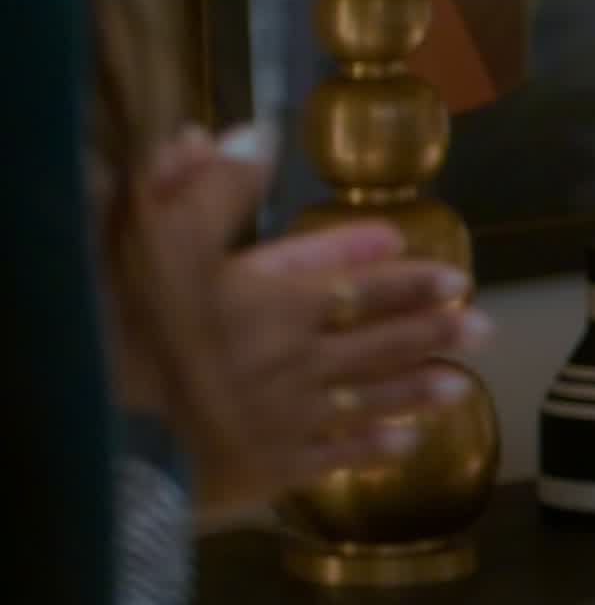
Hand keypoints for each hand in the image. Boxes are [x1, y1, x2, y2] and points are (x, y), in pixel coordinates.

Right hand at [120, 127, 494, 514]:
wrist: (101, 430)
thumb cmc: (123, 327)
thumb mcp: (155, 237)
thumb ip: (206, 187)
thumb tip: (250, 135)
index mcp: (277, 302)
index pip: (358, 285)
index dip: (408, 279)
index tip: (454, 276)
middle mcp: (297, 358)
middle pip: (379, 342)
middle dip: (432, 333)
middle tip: (483, 327)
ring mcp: (287, 418)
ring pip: (368, 399)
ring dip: (416, 390)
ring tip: (461, 386)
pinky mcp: (268, 469)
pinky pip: (333, 458)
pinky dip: (369, 451)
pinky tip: (402, 446)